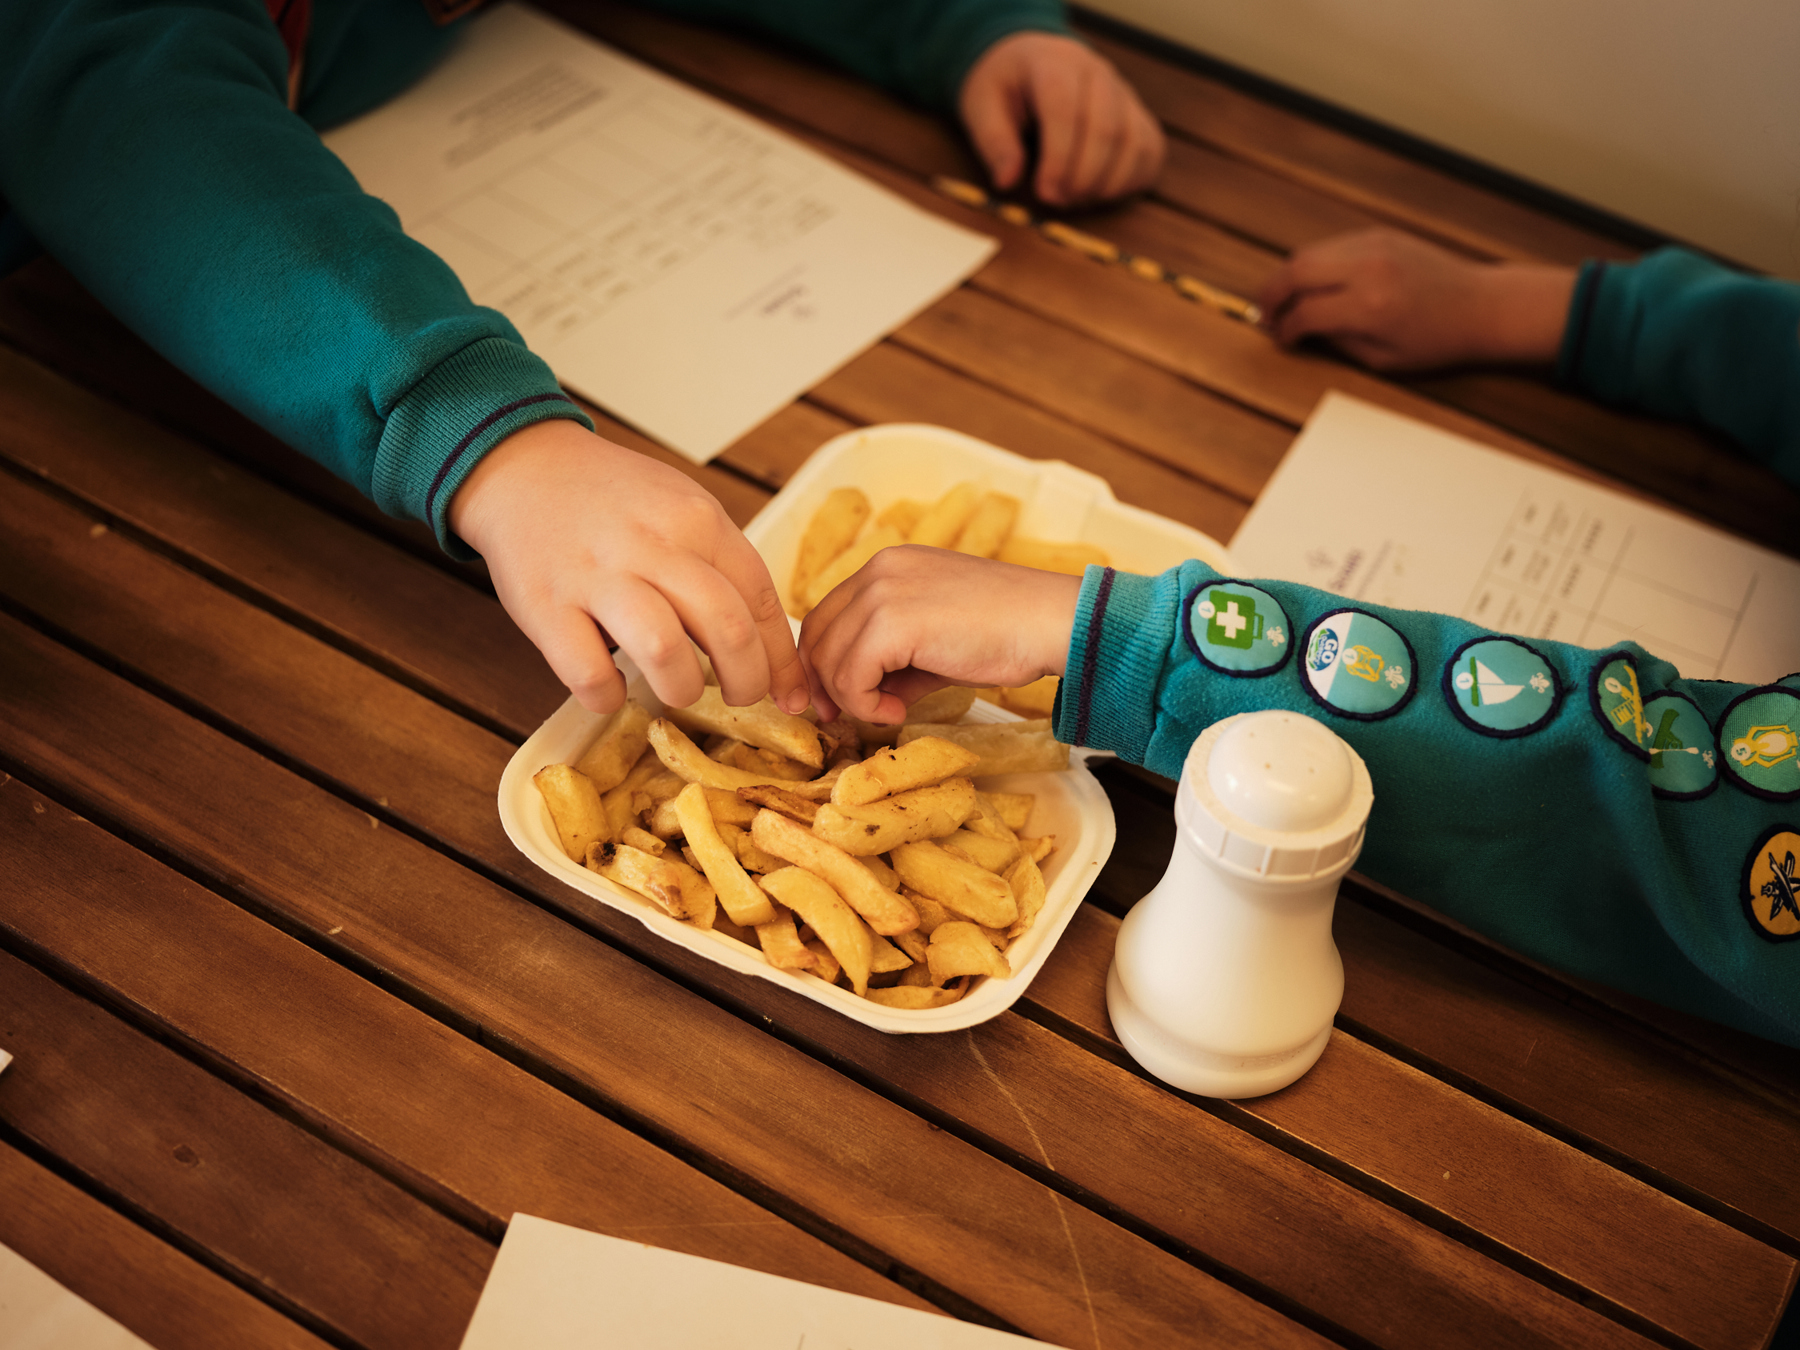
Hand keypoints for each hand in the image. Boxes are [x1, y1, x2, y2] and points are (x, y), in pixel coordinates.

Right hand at [449, 419, 805, 716]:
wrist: (521, 468)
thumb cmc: (613, 502)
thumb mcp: (681, 509)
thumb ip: (723, 567)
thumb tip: (773, 647)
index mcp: (696, 519)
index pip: (760, 598)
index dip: (783, 659)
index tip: (792, 695)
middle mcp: (652, 543)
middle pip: (727, 628)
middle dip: (747, 681)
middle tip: (738, 696)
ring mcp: (596, 575)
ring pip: (665, 652)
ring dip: (682, 688)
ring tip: (676, 688)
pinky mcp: (545, 606)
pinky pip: (591, 674)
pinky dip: (609, 697)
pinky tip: (611, 688)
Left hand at [798, 545, 1081, 723]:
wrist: (1053, 623)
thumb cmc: (1008, 634)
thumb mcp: (937, 644)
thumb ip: (894, 664)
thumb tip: (864, 700)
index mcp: (889, 567)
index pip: (828, 615)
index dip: (824, 663)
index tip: (837, 701)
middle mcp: (879, 571)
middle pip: (816, 635)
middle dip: (824, 684)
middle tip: (846, 717)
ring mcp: (883, 592)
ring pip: (828, 659)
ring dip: (851, 698)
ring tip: (891, 712)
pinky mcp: (892, 622)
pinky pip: (850, 676)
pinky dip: (864, 704)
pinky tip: (897, 712)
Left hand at [958, 32, 1164, 206]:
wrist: (1031, 57)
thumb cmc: (1006, 86)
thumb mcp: (982, 105)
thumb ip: (994, 142)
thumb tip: (1007, 181)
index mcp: (1054, 64)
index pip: (1066, 110)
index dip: (1060, 158)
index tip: (1045, 194)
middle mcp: (1097, 73)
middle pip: (1106, 128)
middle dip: (1083, 176)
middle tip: (1059, 203)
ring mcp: (1123, 93)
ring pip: (1134, 141)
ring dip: (1109, 182)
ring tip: (1078, 201)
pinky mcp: (1137, 114)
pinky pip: (1151, 149)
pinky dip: (1133, 179)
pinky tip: (1104, 194)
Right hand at [1256, 228, 1576, 370]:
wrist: (1482, 305)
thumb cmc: (1439, 339)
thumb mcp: (1383, 359)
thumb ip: (1337, 342)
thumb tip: (1302, 330)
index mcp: (1369, 306)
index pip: (1304, 312)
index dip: (1284, 329)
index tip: (1279, 338)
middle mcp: (1368, 269)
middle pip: (1295, 270)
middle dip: (1270, 293)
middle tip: (1263, 312)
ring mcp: (1374, 245)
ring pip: (1308, 252)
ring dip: (1289, 275)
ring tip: (1284, 298)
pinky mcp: (1380, 234)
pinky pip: (1331, 245)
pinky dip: (1315, 263)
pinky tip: (1314, 283)